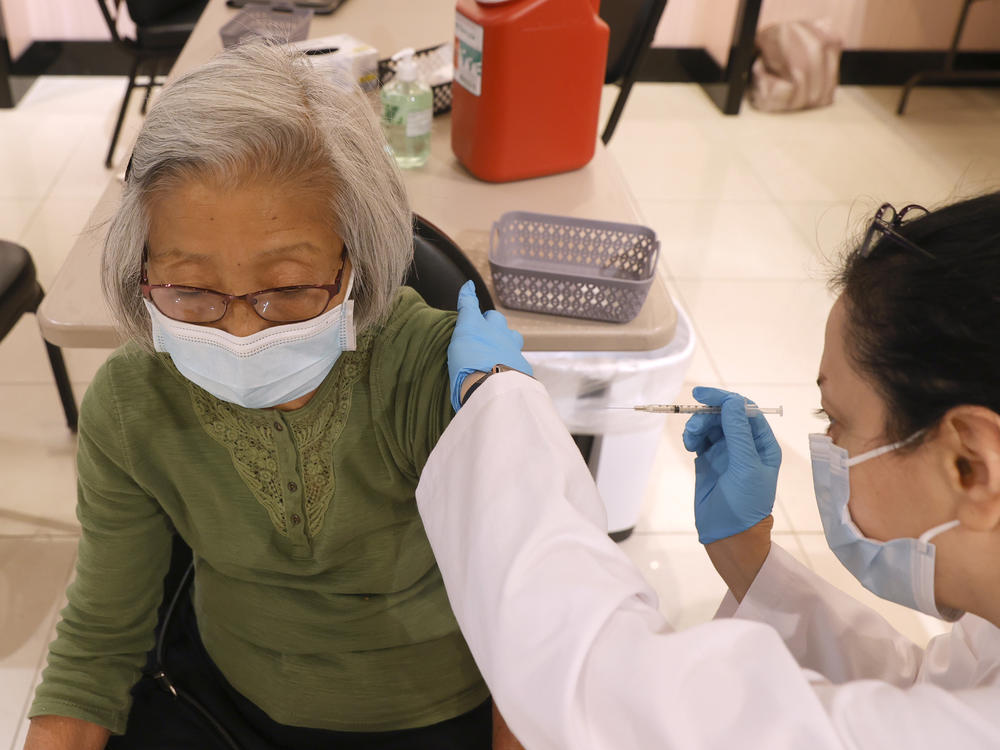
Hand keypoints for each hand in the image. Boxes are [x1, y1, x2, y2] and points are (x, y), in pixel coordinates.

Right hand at [448, 281, 532, 410]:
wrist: (492, 387)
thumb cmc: (468, 363)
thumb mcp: (459, 337)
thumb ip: (467, 311)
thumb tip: (469, 286)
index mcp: (478, 326)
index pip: (471, 306)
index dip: (469, 296)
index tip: (469, 288)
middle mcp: (498, 333)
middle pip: (497, 321)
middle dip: (491, 323)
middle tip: (483, 331)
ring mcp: (512, 349)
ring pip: (512, 338)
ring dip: (505, 341)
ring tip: (497, 351)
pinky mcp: (522, 366)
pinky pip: (517, 360)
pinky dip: (511, 362)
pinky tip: (505, 372)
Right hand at [682, 386, 780, 543]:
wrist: (728, 535)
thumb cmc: (745, 503)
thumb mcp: (745, 466)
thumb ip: (737, 433)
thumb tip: (731, 401)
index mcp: (762, 444)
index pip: (745, 411)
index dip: (725, 399)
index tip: (702, 396)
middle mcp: (745, 445)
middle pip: (724, 415)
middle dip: (707, 416)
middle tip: (692, 426)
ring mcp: (726, 452)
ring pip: (709, 425)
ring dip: (697, 427)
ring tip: (690, 441)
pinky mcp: (709, 460)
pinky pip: (700, 438)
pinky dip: (693, 437)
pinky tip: (690, 446)